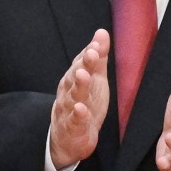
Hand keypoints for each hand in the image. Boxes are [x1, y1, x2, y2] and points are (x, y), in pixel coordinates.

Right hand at [49, 29, 110, 168]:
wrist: (68, 139)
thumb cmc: (83, 103)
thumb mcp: (94, 79)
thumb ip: (97, 58)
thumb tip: (102, 32)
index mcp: (74, 79)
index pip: (80, 63)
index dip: (89, 54)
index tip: (97, 44)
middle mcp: (69, 92)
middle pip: (75, 77)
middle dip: (83, 65)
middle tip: (91, 54)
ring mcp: (69, 110)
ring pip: (73, 96)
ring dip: (79, 86)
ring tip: (84, 75)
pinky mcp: (72, 128)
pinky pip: (74, 121)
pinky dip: (77, 115)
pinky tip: (81, 109)